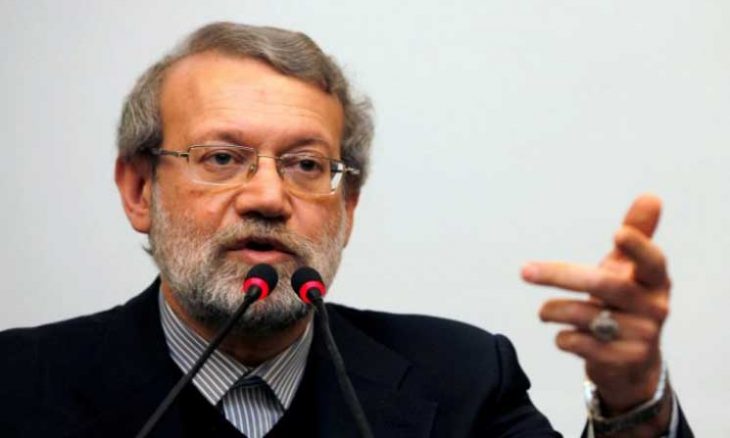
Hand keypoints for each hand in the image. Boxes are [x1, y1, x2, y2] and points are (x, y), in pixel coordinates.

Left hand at [521, 195, 671, 428]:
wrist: (631, 363)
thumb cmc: (625, 304)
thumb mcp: (628, 271)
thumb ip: (636, 235)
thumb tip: (650, 195)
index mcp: (655, 281)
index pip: (652, 261)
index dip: (638, 247)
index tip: (617, 233)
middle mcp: (654, 308)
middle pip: (606, 285)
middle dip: (560, 275)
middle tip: (525, 270)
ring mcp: (642, 336)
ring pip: (587, 316)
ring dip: (554, 310)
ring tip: (543, 311)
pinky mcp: (623, 360)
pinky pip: (581, 343)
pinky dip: (563, 338)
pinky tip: (563, 336)